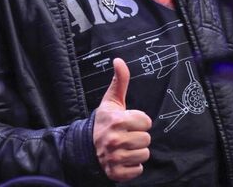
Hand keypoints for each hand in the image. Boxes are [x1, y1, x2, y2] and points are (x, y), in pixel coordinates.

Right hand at [93, 58, 151, 180]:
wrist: (85, 145)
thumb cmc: (103, 122)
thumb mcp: (111, 101)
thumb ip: (120, 81)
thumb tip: (119, 60)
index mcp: (117, 121)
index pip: (146, 122)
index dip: (139, 121)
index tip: (128, 122)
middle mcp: (116, 140)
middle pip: (147, 139)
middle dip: (138, 136)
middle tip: (126, 134)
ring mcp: (116, 157)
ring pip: (144, 155)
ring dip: (136, 151)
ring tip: (125, 146)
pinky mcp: (117, 172)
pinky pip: (138, 170)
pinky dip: (132, 166)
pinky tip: (123, 158)